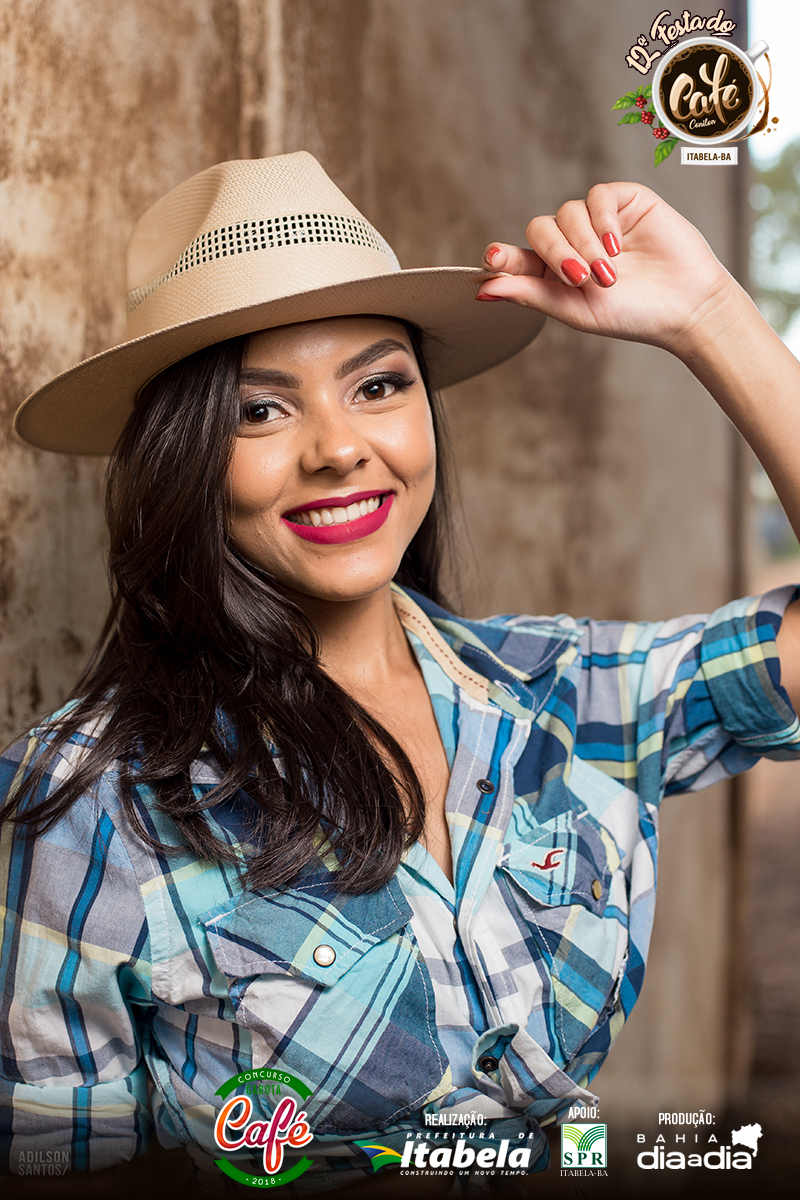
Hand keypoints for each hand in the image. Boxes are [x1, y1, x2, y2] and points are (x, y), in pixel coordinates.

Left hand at [477, 182, 739, 356]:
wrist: (685, 305)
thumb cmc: (632, 315)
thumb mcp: (575, 310)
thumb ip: (530, 295)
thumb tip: (483, 289)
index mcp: (552, 273)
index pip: (516, 258)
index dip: (501, 257)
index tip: (493, 258)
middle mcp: (570, 243)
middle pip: (539, 230)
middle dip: (554, 253)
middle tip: (579, 277)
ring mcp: (596, 221)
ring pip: (567, 212)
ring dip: (584, 243)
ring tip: (608, 273)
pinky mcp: (623, 201)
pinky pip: (596, 197)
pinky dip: (602, 221)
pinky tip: (618, 245)